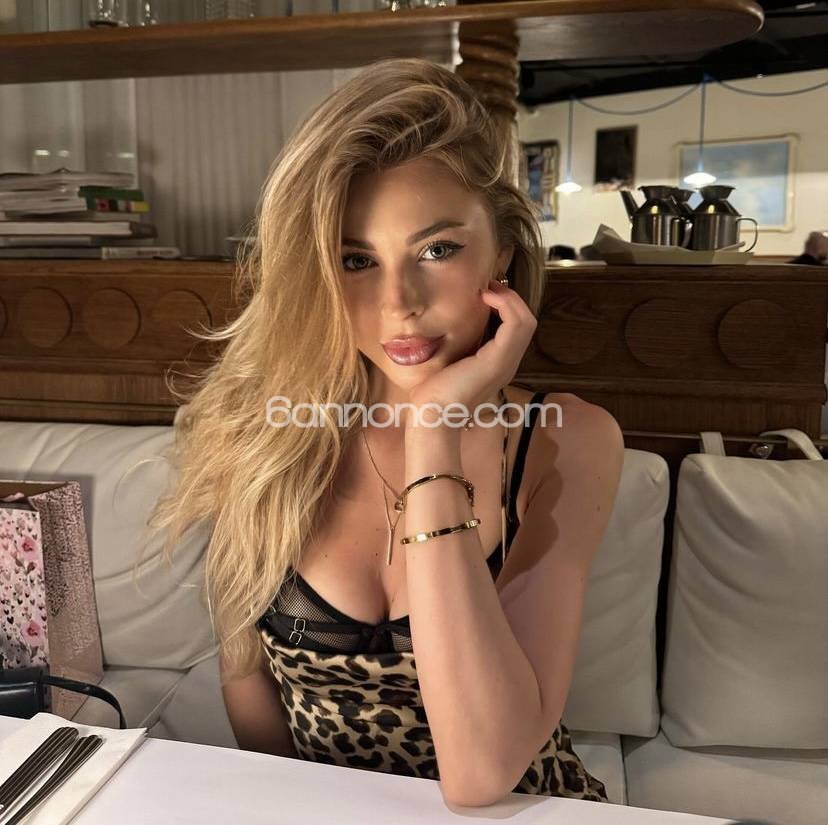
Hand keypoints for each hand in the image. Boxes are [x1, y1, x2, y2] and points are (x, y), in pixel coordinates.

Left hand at [408, 279, 536, 421]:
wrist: (432, 415)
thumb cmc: (433, 393)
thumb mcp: (448, 364)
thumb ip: (456, 348)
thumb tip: (444, 328)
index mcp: (497, 365)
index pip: (516, 330)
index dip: (505, 307)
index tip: (484, 293)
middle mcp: (507, 364)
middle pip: (526, 322)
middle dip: (510, 298)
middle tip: (488, 285)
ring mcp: (506, 363)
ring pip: (526, 321)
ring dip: (509, 298)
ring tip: (488, 288)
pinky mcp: (498, 360)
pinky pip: (516, 324)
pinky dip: (505, 304)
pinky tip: (485, 297)